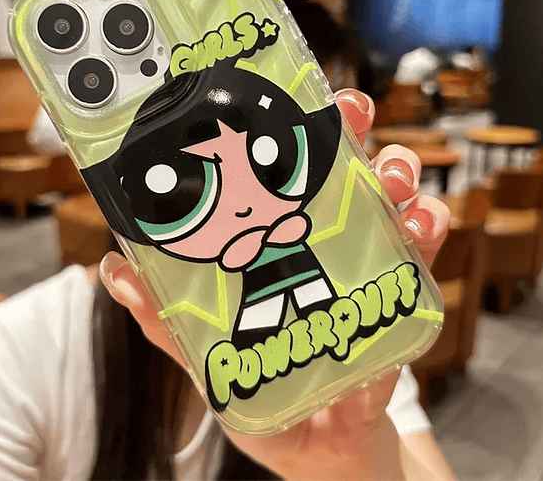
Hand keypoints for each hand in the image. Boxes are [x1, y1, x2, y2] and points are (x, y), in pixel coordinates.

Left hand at [100, 89, 449, 479]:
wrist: (317, 445)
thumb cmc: (257, 386)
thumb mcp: (206, 352)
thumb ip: (165, 317)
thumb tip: (114, 271)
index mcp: (275, 238)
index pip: (281, 173)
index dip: (282, 131)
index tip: (282, 97)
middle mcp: (324, 237)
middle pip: (342, 168)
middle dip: (353, 130)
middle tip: (352, 115)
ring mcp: (367, 261)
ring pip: (393, 197)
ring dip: (399, 176)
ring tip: (394, 183)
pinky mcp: (403, 296)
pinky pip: (423, 254)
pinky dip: (428, 235)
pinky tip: (421, 233)